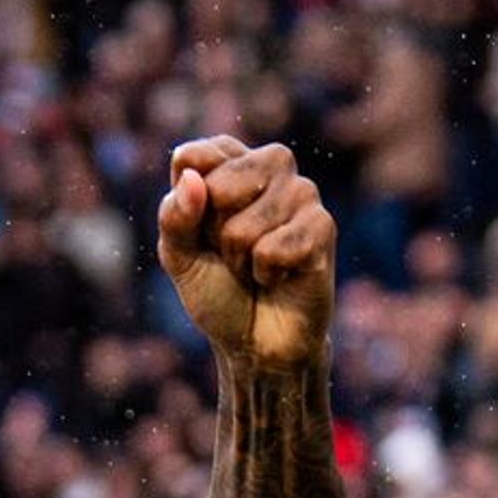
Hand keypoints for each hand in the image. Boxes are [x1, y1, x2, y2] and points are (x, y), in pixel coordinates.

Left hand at [158, 135, 335, 372]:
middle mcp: (271, 167)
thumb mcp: (180, 258)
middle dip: (214, 234)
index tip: (199, 229)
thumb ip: (174, 217)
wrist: (255, 341)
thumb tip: (191, 179)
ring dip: (240, 259)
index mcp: (231, 163)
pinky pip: (272, 249)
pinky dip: (265, 274)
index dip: (187, 202)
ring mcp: (302, 192)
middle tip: (231, 252)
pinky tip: (280, 275)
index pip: (194, 156)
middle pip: (219, 186)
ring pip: (244, 226)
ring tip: (255, 266)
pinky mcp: (323, 224)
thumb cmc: (217, 291)